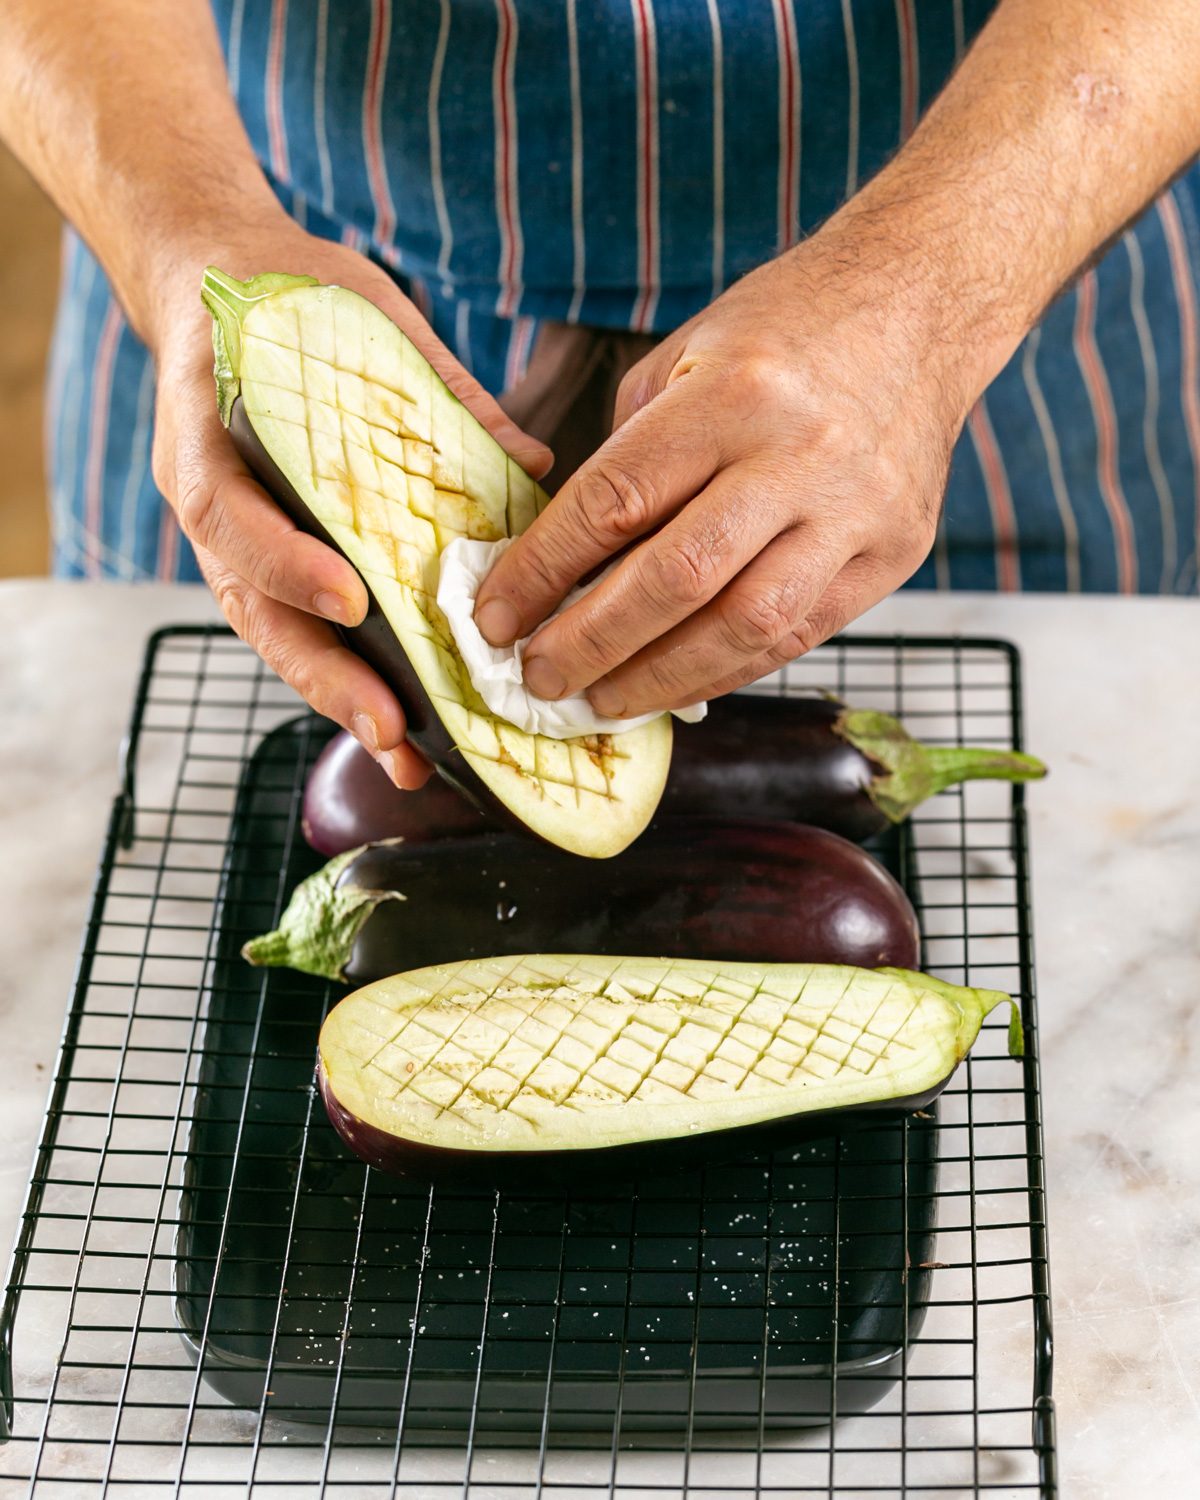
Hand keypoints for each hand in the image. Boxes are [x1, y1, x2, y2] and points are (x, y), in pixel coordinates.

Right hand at [149, 212, 551, 785]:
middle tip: (389, 727)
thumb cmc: (287, 298)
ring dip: (335, 698)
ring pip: (271, 634)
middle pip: (252, 609)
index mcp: (212, 435)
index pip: (233, 513)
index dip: (286, 562)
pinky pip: (292, 624)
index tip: (349, 599)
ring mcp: (231, 537)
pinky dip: (341, 674)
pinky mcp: (259, 556)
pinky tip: (397, 718)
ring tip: (401, 752)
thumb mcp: (359, 312)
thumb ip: (437, 385)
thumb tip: (532, 460)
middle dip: (323, 675)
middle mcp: (213, 501)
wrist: (215, 283)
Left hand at [472, 219, 988, 717]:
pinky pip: (799, 637)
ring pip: (743, 627)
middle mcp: (799, 456)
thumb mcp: (689, 354)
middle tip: (537, 678)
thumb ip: (632, 452)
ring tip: (601, 700)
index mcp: (733, 394)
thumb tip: (569, 556)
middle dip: (591, 642)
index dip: (543, 571)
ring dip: (659, 679)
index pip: (615, 502)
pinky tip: (677, 684)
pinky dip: (727, 670)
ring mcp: (854, 513)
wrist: (923, 307)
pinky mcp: (894, 555)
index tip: (496, 616)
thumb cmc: (789, 328)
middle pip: (676, 578)